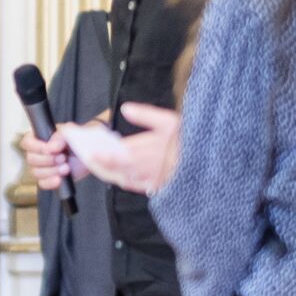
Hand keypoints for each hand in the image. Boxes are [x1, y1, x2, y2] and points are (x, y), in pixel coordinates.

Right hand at [18, 127, 74, 190]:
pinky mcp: (48, 178)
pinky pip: (42, 183)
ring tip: (66, 167)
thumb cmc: (77, 140)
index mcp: (39, 138)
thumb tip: (51, 146)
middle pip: (30, 159)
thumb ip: (59, 135)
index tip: (52, 149)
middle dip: (48, 160)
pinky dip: (51, 182)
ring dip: (52, 171)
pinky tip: (60, 178)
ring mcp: (42, 166)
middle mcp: (38, 152)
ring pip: (35, 172)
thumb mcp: (70, 132)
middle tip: (63, 157)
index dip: (37, 147)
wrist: (88, 154)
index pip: (27, 142)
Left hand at [61, 103, 181, 195]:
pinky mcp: (158, 187)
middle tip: (86, 157)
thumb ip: (146, 115)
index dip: (100, 153)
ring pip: (122, 177)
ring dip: (108, 171)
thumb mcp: (170, 121)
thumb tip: (126, 108)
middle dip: (98, 163)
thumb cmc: (191, 140)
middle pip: (115, 167)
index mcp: (147, 149)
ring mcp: (151, 179)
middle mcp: (146, 167)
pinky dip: (124, 180)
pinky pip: (135, 186)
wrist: (210, 164)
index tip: (87, 151)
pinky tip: (118, 174)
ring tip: (96, 163)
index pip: (116, 152)